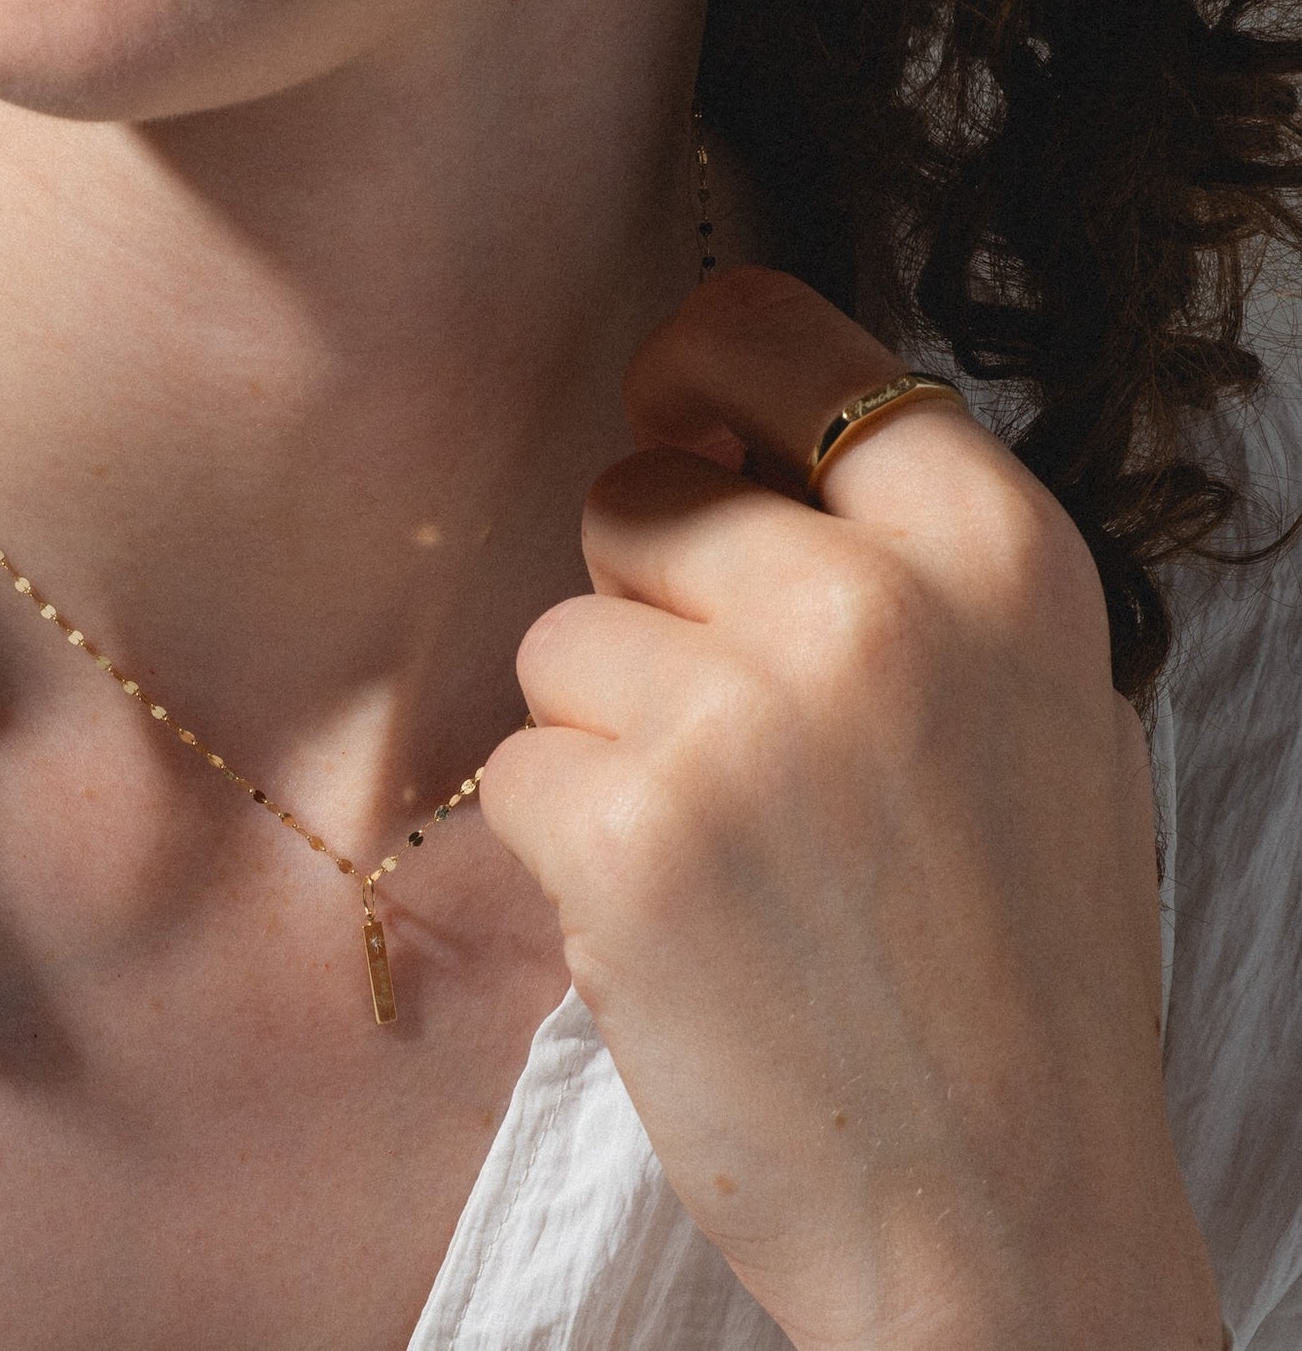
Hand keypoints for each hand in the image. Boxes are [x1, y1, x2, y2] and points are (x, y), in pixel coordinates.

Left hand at [480, 268, 1223, 1350]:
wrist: (1009, 1210)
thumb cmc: (1005, 951)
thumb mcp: (1024, 697)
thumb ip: (888, 548)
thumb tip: (705, 428)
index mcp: (995, 550)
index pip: (777, 334)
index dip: (697, 367)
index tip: (676, 418)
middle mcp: (873, 606)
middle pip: (634, 497)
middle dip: (648, 603)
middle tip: (736, 739)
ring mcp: (746, 717)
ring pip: (560, 638)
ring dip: (607, 738)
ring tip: (726, 855)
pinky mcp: (634, 834)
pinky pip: (522, 765)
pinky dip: (571, 844)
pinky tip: (678, 927)